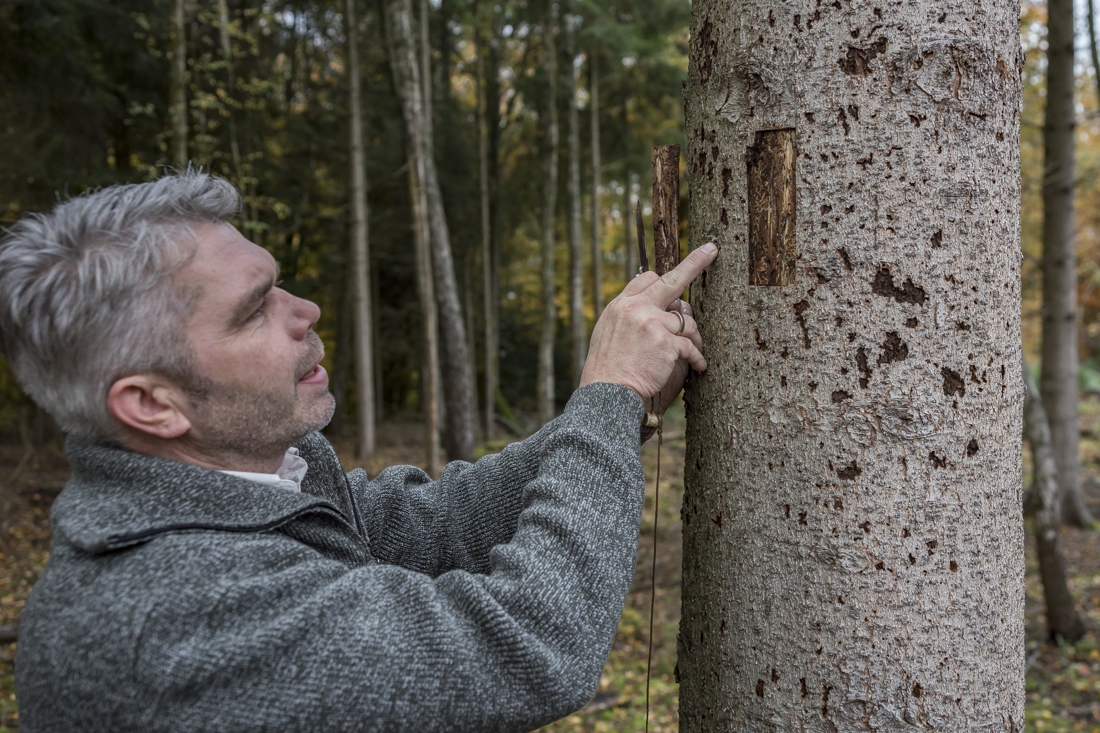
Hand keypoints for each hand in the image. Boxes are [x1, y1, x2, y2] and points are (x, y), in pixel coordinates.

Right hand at [579, 241, 717, 411]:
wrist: (606, 393)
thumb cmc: (607, 370)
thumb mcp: (607, 335)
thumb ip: (628, 318)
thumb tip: (653, 309)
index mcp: (620, 306)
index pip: (646, 280)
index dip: (663, 278)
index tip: (676, 270)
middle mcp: (636, 309)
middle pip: (671, 280)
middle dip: (694, 263)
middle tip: (711, 250)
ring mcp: (652, 323)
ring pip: (686, 320)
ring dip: (694, 336)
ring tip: (695, 351)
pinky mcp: (666, 343)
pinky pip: (691, 345)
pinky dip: (697, 357)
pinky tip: (699, 365)